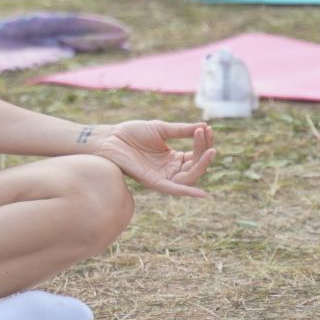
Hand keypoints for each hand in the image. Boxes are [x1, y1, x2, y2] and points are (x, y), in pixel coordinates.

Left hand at [93, 120, 216, 197]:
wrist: (110, 138)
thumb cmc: (132, 133)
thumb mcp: (161, 129)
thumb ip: (182, 130)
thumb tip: (205, 126)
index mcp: (173, 158)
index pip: (196, 154)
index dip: (203, 142)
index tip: (207, 127)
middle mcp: (170, 170)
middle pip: (196, 166)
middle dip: (205, 151)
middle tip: (206, 133)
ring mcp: (162, 177)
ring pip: (190, 178)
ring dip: (202, 165)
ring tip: (210, 150)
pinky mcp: (153, 182)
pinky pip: (174, 190)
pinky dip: (188, 193)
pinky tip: (203, 194)